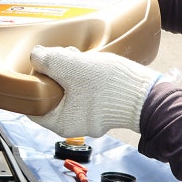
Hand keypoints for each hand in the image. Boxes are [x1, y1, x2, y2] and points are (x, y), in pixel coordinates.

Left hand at [29, 46, 163, 137]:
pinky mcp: (101, 109)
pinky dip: (83, 77)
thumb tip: (35, 56)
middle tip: (63, 57)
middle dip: (54, 73)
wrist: (147, 94)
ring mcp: (88, 118)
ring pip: (68, 91)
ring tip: (78, 58)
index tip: (40, 67)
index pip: (34, 104)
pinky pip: (84, 92)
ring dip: (70, 72)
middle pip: (51, 95)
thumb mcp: (71, 67)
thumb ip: (48, 60)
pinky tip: (90, 64)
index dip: (33, 82)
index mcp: (60, 122)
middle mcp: (72, 125)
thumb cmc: (109, 85)